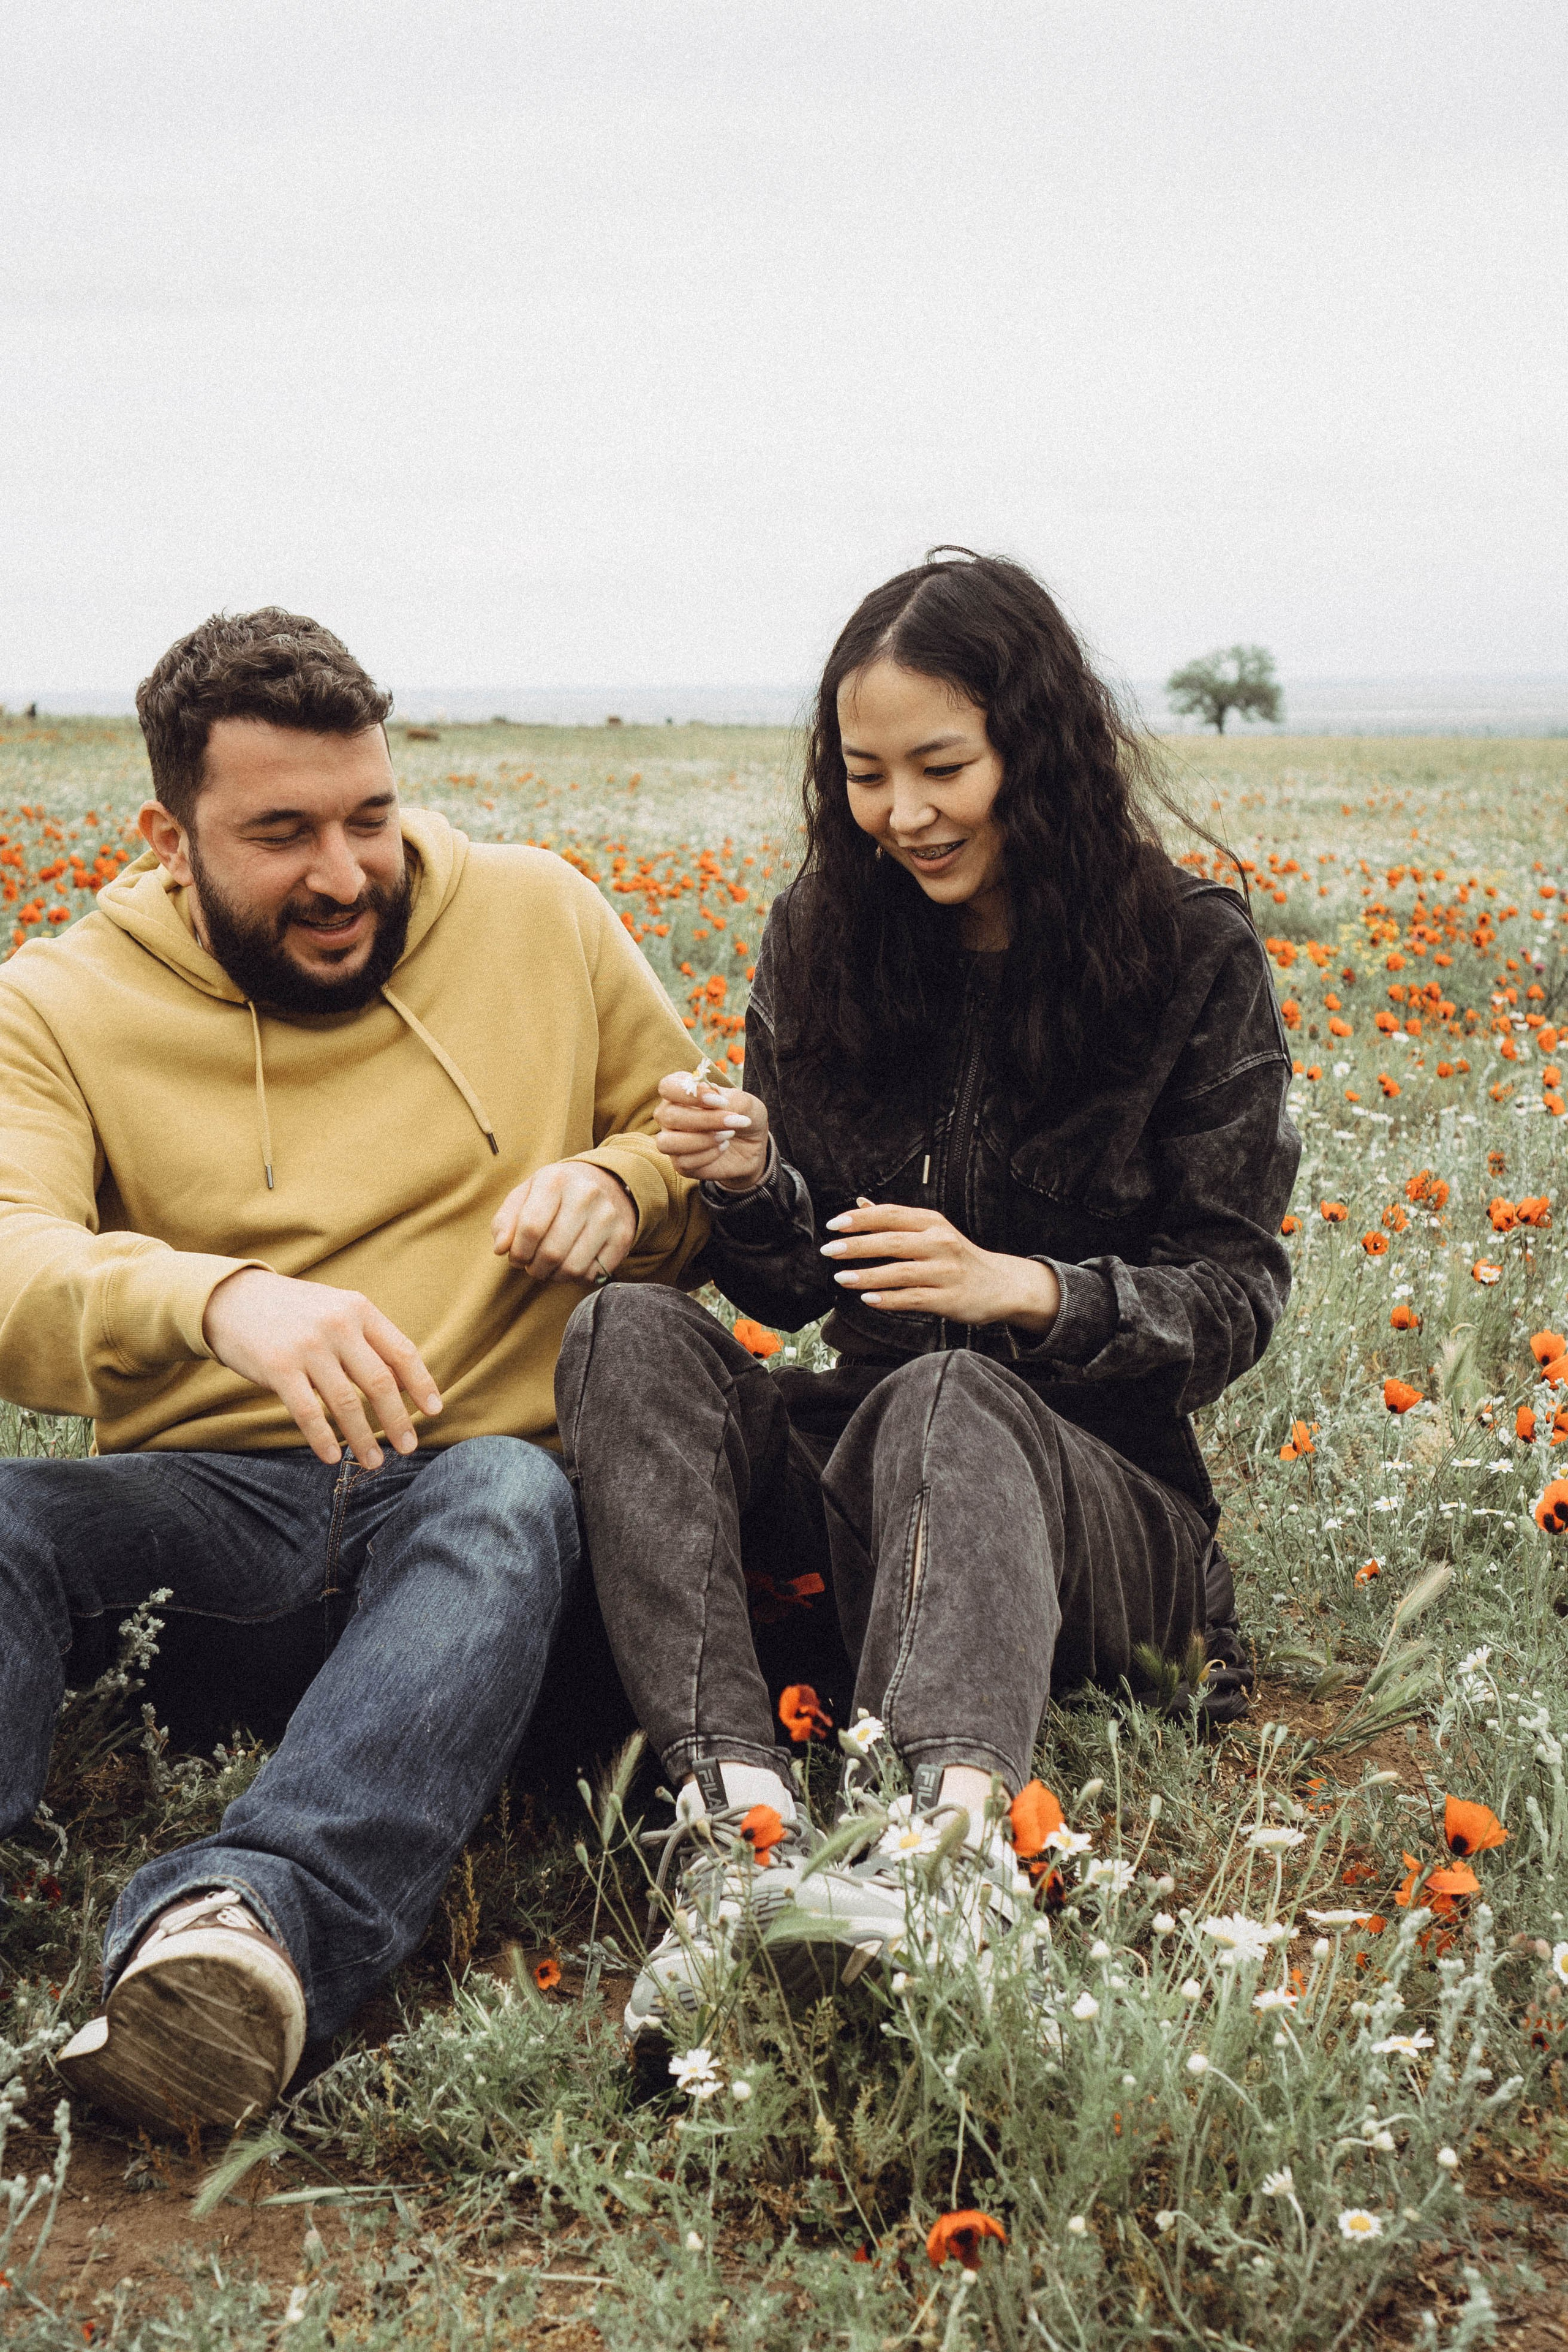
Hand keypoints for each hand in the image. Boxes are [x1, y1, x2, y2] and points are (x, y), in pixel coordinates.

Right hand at [202, 1268, 441, 1469]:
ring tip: (374, 1462)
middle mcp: (337, 1325)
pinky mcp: (278, 1367)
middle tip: (408, 1447)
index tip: (434, 1412)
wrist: (232, 1298)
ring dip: (363, 1439)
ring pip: (346, 1403)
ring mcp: (307, 1347)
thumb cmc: (294, 1312)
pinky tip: (332, 1457)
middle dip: (398, 1420)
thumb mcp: (336, 1310)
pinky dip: (323, 1438)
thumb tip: (407, 1384)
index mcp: (358, 1309)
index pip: (402, 1351)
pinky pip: (308, 1412)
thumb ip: (369, 1339)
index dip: (422, 1384)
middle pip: (379, 1382)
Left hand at [491, 1160, 637, 1282]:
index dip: (518, 1252)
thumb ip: (505, 1220)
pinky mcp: (623, 1237)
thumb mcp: (526, 1194)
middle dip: (534, 1268)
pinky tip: (572, 1263)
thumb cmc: (557, 1193)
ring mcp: (608, 1216)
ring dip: (554, 1276)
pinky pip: (593, 1274)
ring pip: (573, 1268)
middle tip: (532, 1265)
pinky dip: (577, 1277)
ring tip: (550, 1267)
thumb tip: (501, 1248)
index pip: (530, 1228)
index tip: (516, 1257)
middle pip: (551, 1252)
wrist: (607, 1182)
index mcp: (555, 1180)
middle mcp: (586, 1195)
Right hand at [653, 1069, 769, 1192]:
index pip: (667, 1087)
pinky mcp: (681, 1164)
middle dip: (704, 1119)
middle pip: (668, 1116)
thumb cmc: (743, 1115)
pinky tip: (723, 1147)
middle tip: (732, 1121)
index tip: (719, 1101)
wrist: (753, 1145)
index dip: (690, 1094)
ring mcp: (673, 1140)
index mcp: (680, 1093)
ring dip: (701, 1140)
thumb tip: (713, 1101)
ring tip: (727, 1135)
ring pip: (667, 1143)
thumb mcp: (745, 1103)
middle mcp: (670, 1116)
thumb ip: (729, 1099)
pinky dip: (708, 1155)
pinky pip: (683, 1162)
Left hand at [820, 1202, 1061, 1330]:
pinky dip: (889, 1299)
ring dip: (868, 1275)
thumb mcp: (932, 1230)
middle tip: (830, 1250)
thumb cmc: (957, 1256)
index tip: (834, 1225)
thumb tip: (860, 1204)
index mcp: (932, 1223)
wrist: (1000, 1284)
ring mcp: (946, 1271)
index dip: (860, 1219)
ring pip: (901, 1272)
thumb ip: (896, 1219)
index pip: (891, 1215)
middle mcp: (940, 1243)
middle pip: (892, 1241)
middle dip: (857, 1245)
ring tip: (841, 1277)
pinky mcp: (949, 1299)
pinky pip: (914, 1298)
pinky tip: (868, 1299)